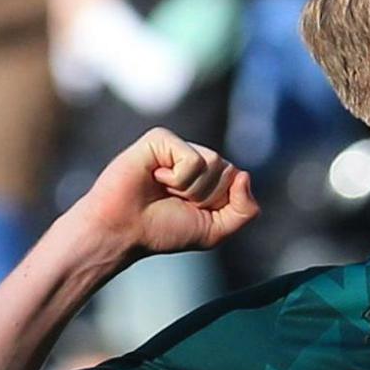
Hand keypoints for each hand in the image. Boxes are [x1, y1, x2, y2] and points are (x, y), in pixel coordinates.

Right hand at [64, 128, 259, 261]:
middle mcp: (194, 157)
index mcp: (208, 176)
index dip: (218, 204)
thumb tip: (245, 175)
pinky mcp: (160, 138)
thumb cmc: (162, 231)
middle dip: (205, 197)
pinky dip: (177, 178)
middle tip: (174, 201)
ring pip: (213, 163)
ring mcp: (177, 146)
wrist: (123, 231)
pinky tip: (155, 177)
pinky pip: (192, 159)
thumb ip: (244, 210)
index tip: (191, 211)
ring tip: (163, 190)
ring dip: (190, 189)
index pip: (237, 180)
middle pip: (227, 171)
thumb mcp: (215, 230)